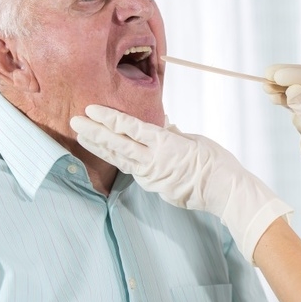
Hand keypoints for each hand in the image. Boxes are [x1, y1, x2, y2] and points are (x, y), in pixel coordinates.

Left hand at [70, 106, 292, 261]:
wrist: (225, 191)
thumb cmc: (216, 162)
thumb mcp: (195, 141)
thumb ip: (174, 133)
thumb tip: (163, 124)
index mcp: (164, 144)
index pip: (130, 128)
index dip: (109, 118)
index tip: (91, 109)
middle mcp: (153, 161)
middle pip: (117, 144)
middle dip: (94, 132)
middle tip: (75, 121)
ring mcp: (152, 176)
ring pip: (120, 159)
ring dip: (99, 147)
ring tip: (82, 137)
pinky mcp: (155, 188)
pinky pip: (133, 171)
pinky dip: (118, 160)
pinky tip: (107, 153)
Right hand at [264, 64, 300, 229]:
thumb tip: (292, 89)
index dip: (296, 75)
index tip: (277, 76)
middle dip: (286, 77)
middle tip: (267, 75)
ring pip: (298, 89)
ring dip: (282, 87)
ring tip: (265, 86)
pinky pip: (293, 101)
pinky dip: (282, 98)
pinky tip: (272, 96)